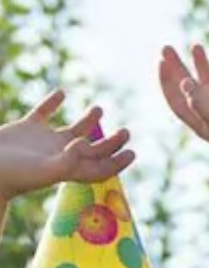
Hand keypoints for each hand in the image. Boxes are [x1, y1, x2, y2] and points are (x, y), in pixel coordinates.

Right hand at [0, 91, 132, 202]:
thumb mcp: (45, 169)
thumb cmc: (16, 175)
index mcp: (70, 169)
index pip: (100, 167)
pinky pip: (43, 113)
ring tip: (100, 108)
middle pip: (93, 150)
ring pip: (72, 130)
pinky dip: (52, 102)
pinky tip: (61, 92)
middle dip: (111, 143)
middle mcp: (60, 155)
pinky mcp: (27, 128)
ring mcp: (44, 142)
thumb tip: (86, 144)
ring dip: (88, 121)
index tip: (133, 152)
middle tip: (127, 131)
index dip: (117, 162)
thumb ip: (69, 160)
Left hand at [159, 45, 208, 170]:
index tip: (162, 61)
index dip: (167, 81)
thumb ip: (199, 101)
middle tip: (166, 47)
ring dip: (202, 64)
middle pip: (189, 86)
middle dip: (177, 67)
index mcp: (201, 119)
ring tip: (196, 46)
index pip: (177, 98)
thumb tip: (184, 81)